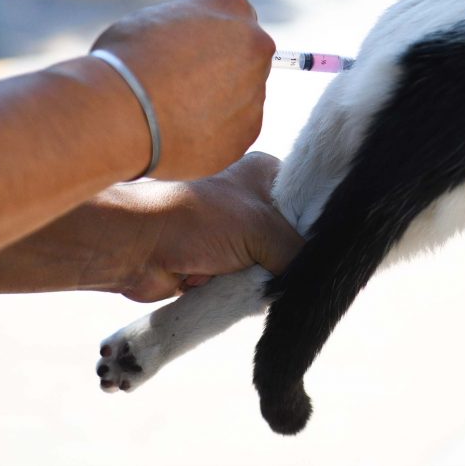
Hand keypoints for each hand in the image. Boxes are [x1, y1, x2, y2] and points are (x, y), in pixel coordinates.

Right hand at [92, 0, 274, 180]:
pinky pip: (235, 129)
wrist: (122, 113)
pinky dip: (216, 133)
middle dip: (222, 71)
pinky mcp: (251, 130)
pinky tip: (183, 134)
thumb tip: (190, 45)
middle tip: (181, 86)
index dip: (208, 37)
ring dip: (219, 104)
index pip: (234, 18)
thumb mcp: (153, 20)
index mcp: (232, 6)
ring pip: (243, 96)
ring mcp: (257, 89)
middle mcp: (256, 44)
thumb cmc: (126, 61)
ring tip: (174, 113)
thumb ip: (187, 29)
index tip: (187, 52)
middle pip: (246, 58)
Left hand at [116, 152, 303, 301]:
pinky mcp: (223, 263)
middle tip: (284, 267)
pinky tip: (233, 286)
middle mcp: (254, 201)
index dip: (318, 227)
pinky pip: (249, 283)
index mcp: (266, 175)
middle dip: (287, 259)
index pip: (310, 201)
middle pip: (293, 238)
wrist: (138, 249)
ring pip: (271, 265)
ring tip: (249, 276)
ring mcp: (237, 233)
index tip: (325, 250)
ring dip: (260, 277)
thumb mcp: (261, 229)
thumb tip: (315, 279)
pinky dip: (242, 289)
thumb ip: (297, 252)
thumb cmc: (196, 223)